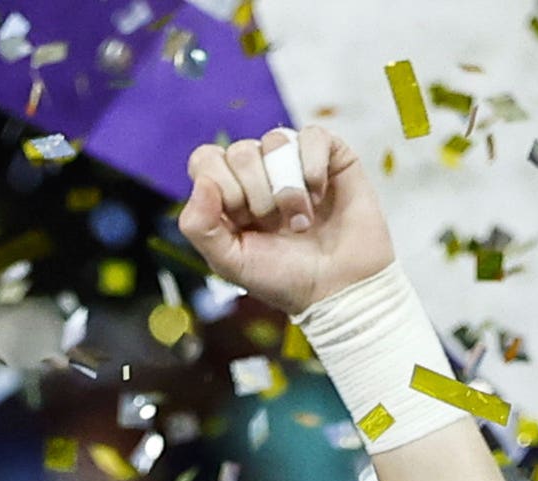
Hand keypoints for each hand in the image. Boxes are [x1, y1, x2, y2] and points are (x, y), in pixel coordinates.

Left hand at [177, 125, 391, 317]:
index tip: (241, 222)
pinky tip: (320, 197)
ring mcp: (293, 160)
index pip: (205, 159)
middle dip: (256, 196)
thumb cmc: (285, 278)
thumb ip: (199, 227)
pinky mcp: (330, 154)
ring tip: (300, 221)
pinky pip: (312, 135)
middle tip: (275, 226)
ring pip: (274, 142)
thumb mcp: (230, 263)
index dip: (221, 188)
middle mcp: (258, 172)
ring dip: (287, 189)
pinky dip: (313, 169)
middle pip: (239, 152)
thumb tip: (201, 182)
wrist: (338, 288)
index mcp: (228, 193)